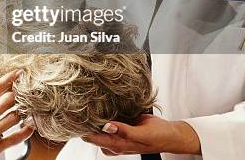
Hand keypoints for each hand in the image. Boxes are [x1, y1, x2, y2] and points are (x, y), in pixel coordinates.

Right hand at [0, 70, 33, 159]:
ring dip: (23, 110)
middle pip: (6, 101)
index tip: (17, 73)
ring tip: (27, 106)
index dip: (7, 79)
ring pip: (13, 117)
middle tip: (25, 88)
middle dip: (18, 93)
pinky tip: (29, 126)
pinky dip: (26, 131)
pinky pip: (15, 138)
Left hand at [82, 114, 200, 155]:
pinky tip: (103, 103)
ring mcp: (116, 132)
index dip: (81, 128)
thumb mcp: (143, 134)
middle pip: (91, 131)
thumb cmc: (159, 137)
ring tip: (88, 101)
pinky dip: (104, 112)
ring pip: (98, 124)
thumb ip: (125, 132)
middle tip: (79, 104)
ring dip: (94, 115)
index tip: (74, 116)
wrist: (170, 134)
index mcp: (116, 145)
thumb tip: (107, 127)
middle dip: (85, 120)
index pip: (91, 138)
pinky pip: (108, 118)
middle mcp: (114, 140)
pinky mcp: (120, 124)